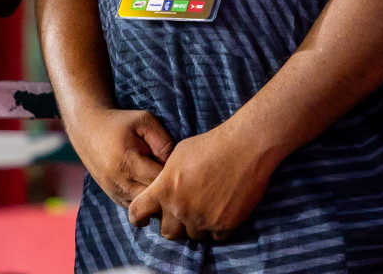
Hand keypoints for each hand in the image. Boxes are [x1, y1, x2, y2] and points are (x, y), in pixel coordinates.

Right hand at [69, 106, 174, 207]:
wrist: (87, 128)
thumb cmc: (119, 122)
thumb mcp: (144, 121)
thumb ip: (163, 141)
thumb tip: (175, 165)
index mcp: (127, 163)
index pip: (159, 181)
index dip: (174, 174)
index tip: (179, 164)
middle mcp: (119, 183)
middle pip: (153, 199)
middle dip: (167, 190)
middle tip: (175, 175)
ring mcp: (114, 193)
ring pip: (145, 209)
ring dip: (157, 199)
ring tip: (163, 181)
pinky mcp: (113, 197)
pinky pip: (136, 208)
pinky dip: (146, 201)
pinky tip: (151, 185)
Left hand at [127, 122, 275, 241]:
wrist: (245, 147)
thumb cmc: (211, 145)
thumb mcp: (177, 154)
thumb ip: (165, 178)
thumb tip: (161, 190)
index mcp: (165, 189)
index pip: (137, 212)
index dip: (138, 217)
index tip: (143, 219)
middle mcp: (181, 208)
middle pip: (168, 232)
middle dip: (173, 224)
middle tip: (183, 213)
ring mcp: (203, 219)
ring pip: (193, 236)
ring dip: (197, 226)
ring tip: (206, 208)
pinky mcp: (224, 225)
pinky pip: (215, 237)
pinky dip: (217, 228)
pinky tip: (222, 211)